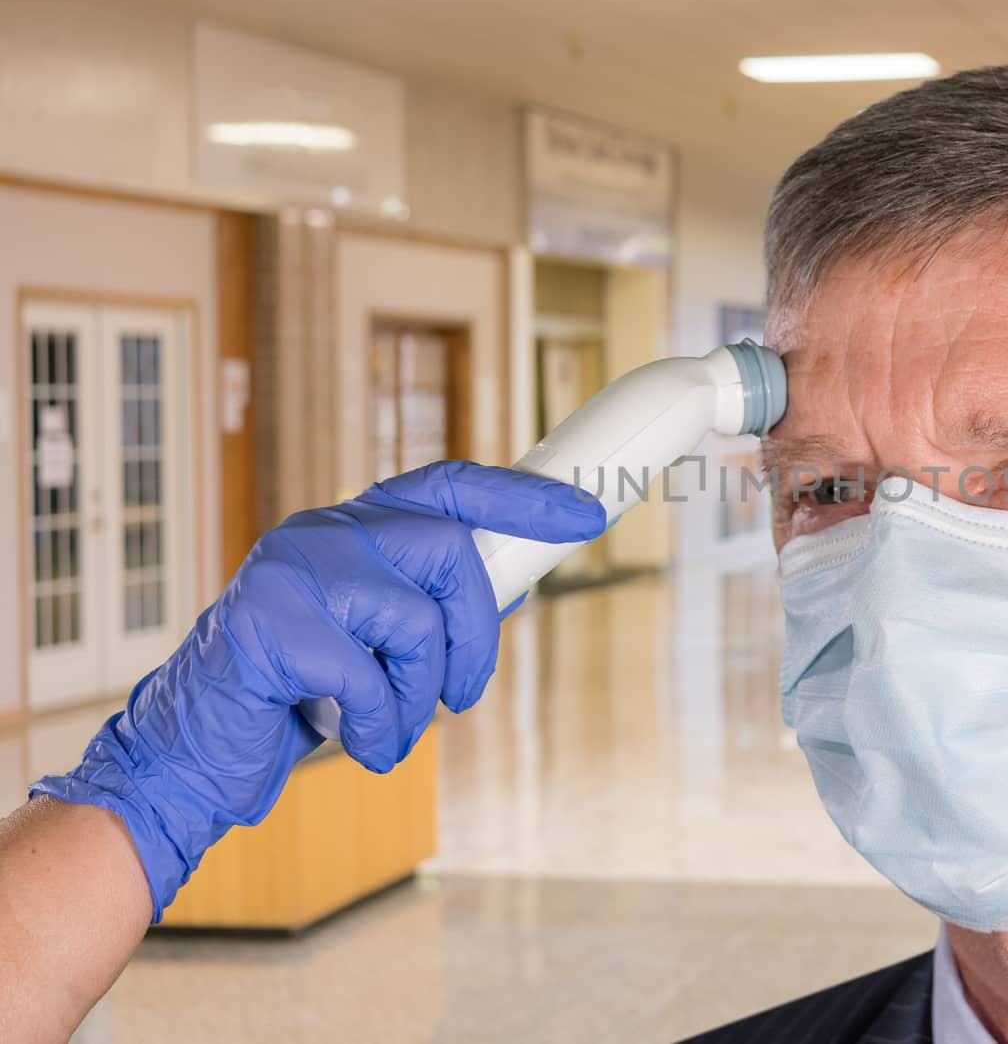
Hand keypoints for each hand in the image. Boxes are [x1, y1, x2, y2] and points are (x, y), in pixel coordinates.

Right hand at [29, 461, 603, 920]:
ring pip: (416, 617)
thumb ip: (432, 607)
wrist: (193, 752)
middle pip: (448, 549)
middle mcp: (321, 532)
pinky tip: (358, 745)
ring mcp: (290, 569)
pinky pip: (370, 676)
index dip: (520, 497)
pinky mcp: (269, 623)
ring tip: (393, 729)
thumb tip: (515, 581)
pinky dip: (381, 727)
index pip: (448, 485)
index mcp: (352, 528)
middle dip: (477, 633)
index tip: (582, 516)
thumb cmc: (296, 697)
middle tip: (468, 693)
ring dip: (422, 694)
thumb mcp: (377, 645)